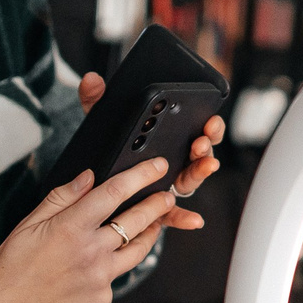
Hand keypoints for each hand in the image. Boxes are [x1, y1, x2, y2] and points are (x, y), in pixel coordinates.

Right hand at [0, 156, 175, 302]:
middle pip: (136, 221)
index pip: (114, 193)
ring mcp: (100, 279)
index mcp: (70, 228)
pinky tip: (102, 266)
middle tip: (167, 196)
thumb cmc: (9, 269)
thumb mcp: (28, 225)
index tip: (157, 166)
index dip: (141, 176)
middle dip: (157, 205)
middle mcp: (91, 252)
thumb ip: (61, 199)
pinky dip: (113, 269)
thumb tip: (88, 177)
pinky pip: (116, 279)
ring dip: (148, 235)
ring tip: (154, 225)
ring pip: (136, 251)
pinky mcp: (102, 301)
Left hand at [78, 71, 226, 212]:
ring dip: (201, 171)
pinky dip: (185, 217)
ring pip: (191, 179)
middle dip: (206, 145)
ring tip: (206, 165)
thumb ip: (97, 101)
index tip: (211, 119)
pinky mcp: (158, 208)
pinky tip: (193, 221)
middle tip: (202, 140)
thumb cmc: (108, 150)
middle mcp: (175, 162)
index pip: (195, 129)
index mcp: (167, 140)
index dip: (208, 125)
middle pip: (199, 153)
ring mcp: (169, 185)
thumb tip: (91, 81)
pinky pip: (174, 214)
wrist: (93, 186)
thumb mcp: (102, 123)